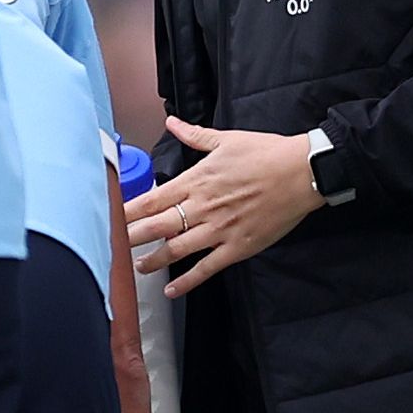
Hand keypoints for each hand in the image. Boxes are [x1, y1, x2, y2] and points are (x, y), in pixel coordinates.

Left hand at [126, 116, 320, 295]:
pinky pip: (208, 267)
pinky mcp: (239, 246)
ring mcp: (220, 229)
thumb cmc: (267, 153)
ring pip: (176, 249)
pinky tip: (171, 290)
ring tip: (137, 268)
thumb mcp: (227, 139)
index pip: (151, 200)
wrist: (305, 171)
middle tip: (109, 248)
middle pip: (156, 226)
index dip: (126, 212)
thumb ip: (194, 135)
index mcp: (196, 181)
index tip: (108, 219)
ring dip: (153, 260)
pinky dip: (187, 280)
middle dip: (130, 239)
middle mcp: (202, 207)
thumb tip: (172, 122)